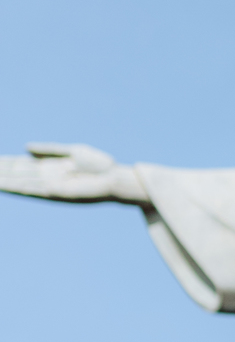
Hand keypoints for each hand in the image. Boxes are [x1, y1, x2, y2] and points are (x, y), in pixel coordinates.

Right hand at [0, 143, 146, 203]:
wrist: (115, 179)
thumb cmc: (99, 166)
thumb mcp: (72, 152)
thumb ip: (49, 151)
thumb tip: (25, 148)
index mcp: (49, 168)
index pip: (21, 166)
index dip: (6, 164)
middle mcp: (46, 178)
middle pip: (17, 174)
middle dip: (2, 171)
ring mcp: (49, 186)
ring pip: (19, 182)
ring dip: (3, 180)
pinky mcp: (55, 192)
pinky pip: (31, 189)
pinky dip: (15, 187)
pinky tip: (2, 185)